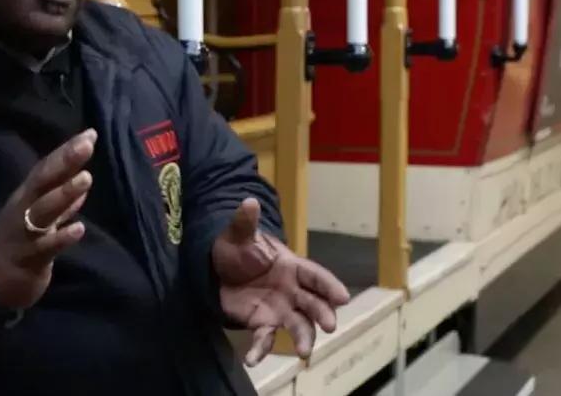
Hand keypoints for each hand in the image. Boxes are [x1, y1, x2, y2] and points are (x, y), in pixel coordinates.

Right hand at [0, 129, 96, 309]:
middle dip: (64, 162)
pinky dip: (61, 238)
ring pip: (43, 211)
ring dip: (64, 195)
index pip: (46, 169)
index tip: (90, 134)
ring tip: (86, 178)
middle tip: (86, 144)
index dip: (66, 151)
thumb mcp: (39, 217)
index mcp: (26, 197)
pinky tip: (79, 229)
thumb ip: (63, 201)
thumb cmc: (20, 243)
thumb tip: (82, 176)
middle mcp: (23, 210)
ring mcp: (24, 233)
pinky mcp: (28, 259)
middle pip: (42, 182)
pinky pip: (45, 247)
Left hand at [212, 198, 350, 363]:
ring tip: (305, 352)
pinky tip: (252, 359)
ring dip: (304, 337)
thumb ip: (245, 222)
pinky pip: (265, 339)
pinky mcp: (263, 323)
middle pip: (313, 303)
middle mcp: (292, 290)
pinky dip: (261, 350)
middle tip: (330, 325)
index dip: (329, 285)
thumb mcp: (238, 235)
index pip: (315, 275)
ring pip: (299, 325)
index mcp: (291, 266)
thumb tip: (248, 201)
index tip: (343, 296)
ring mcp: (280, 308)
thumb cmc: (236, 248)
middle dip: (323, 313)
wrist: (217, 269)